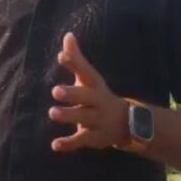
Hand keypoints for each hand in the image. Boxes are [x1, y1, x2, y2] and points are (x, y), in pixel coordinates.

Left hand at [49, 32, 129, 151]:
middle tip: (55, 91)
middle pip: (86, 96)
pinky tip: (55, 144)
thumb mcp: (90, 78)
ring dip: (69, 116)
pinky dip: (69, 144)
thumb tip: (67, 35)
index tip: (61, 55)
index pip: (86, 71)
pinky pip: (82, 140)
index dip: (75, 63)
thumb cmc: (99, 95)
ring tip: (52, 112)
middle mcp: (97, 101)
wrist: (128, 122)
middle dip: (72, 93)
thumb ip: (76, 59)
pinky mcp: (94, 137)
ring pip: (84, 118)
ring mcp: (97, 120)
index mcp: (95, 85)